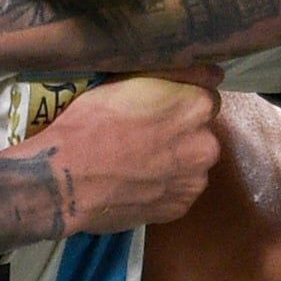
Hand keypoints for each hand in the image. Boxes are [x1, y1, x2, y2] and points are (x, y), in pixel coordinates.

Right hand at [26, 77, 222, 235]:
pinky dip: (163, 187)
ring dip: (173, 161)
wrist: (67, 178)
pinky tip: (136, 183)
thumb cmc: (91, 121)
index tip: (154, 108)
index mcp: (199, 104)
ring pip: (190, 163)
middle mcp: (207, 143)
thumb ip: (177, 73)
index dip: (176, 101)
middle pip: (200, 132)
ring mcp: (195, 180)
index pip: (203, 94)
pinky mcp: (180, 207)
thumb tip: (213, 74)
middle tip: (142, 137)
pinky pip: (177, 191)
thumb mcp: (130, 78)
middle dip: (179, 133)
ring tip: (137, 163)